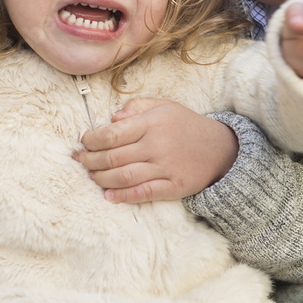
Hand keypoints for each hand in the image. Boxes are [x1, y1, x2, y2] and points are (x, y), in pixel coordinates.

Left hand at [74, 98, 238, 203]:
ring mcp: (165, 167)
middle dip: (91, 161)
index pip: (112, 134)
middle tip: (81, 161)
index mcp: (152, 123)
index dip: (92, 140)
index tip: (84, 142)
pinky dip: (123, 196)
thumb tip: (112, 119)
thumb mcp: (164, 106)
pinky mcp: (173, 186)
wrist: (221, 148)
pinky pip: (144, 193)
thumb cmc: (187, 125)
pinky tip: (109, 196)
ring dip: (102, 179)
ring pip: (125, 176)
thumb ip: (136, 107)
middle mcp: (156, 145)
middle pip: (114, 157)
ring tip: (92, 176)